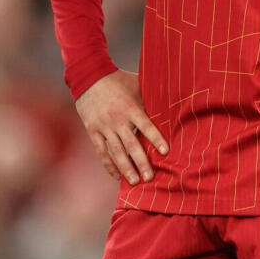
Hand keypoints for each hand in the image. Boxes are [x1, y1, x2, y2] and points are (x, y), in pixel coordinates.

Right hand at [74, 70, 168, 184]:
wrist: (89, 77)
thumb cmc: (118, 80)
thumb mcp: (136, 84)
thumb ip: (150, 96)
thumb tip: (170, 101)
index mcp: (131, 107)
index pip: (146, 126)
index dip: (156, 139)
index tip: (165, 152)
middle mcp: (117, 119)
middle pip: (131, 144)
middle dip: (141, 162)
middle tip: (150, 177)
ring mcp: (104, 126)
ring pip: (116, 151)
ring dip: (126, 168)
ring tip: (135, 181)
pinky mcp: (93, 130)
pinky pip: (101, 151)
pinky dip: (108, 165)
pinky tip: (116, 176)